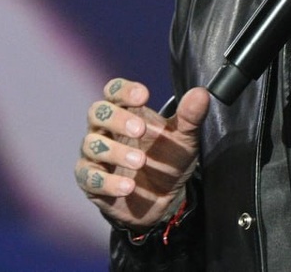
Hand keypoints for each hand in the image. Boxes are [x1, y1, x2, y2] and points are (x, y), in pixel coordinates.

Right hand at [75, 78, 209, 231]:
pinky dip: (108, 182)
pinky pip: (89, 177)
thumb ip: (190, 117)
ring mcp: (96, 156)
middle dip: (116, 119)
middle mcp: (106, 130)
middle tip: (140, 130)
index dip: (124, 90)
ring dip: (116, 152)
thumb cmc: (167, 160)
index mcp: (126, 112)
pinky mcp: (91, 182)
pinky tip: (128, 187)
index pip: (114, 90)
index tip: (144, 96)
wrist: (164, 201)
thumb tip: (201, 94)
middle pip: (97, 112)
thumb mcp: (184, 139)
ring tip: (140, 161)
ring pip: (91, 144)